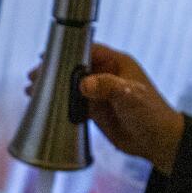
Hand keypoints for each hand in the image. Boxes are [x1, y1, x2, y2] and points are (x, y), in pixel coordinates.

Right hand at [25, 44, 184, 172]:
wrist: (159, 142)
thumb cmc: (153, 114)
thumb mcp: (131, 95)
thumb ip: (108, 86)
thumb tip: (84, 84)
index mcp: (117, 64)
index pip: (87, 50)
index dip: (67, 51)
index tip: (48, 55)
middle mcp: (107, 76)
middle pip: (74, 68)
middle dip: (54, 71)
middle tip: (35, 76)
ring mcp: (100, 94)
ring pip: (71, 87)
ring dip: (53, 89)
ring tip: (32, 91)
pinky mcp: (97, 111)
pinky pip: (75, 104)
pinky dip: (61, 105)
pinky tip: (46, 108)